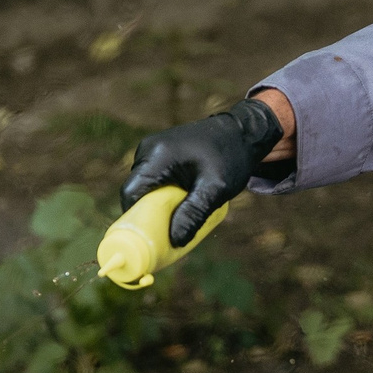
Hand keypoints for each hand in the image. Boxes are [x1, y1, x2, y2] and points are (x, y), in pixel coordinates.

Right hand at [121, 96, 286, 246]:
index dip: (134, 218)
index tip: (147, 239)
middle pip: (135, 192)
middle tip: (168, 232)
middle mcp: (148, 150)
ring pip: (144, 188)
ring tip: (179, 217)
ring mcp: (152, 150)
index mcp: (157, 155)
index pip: (130, 193)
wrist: (242, 132)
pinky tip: (182, 203)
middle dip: (147, 214)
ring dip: (156, 205)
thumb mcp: (216, 188)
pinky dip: (162, 195)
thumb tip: (174, 240)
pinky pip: (153, 181)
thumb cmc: (231, 157)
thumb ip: (194, 213)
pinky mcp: (159, 154)